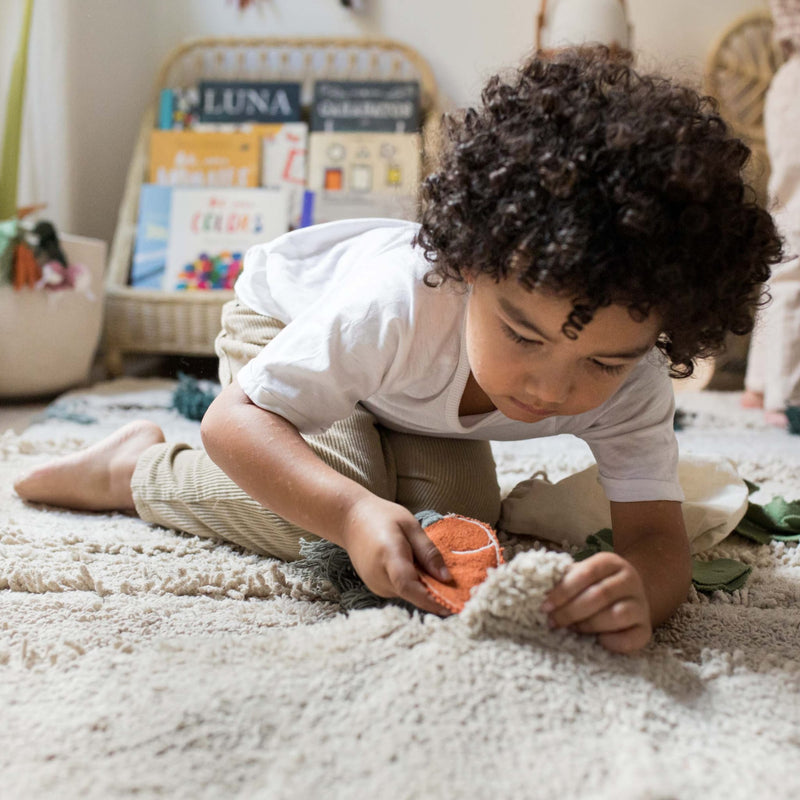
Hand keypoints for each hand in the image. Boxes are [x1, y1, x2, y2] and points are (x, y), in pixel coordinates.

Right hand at [340, 494, 452, 615]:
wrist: (350, 519)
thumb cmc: (382, 517)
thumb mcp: (410, 525)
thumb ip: (428, 552)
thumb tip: (446, 578)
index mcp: (388, 555)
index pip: (408, 585)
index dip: (430, 599)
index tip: (452, 607)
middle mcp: (379, 576)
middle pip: (412, 594)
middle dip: (436, 595)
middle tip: (461, 592)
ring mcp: (375, 584)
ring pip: (408, 595)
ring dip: (426, 590)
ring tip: (441, 577)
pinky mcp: (376, 587)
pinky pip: (401, 591)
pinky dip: (415, 586)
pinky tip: (422, 573)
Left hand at [541, 552, 651, 653]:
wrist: (626, 598)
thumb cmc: (593, 587)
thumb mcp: (580, 576)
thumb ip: (562, 579)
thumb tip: (535, 589)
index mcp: (610, 562)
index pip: (586, 573)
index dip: (563, 590)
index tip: (545, 606)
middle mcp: (630, 580)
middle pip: (600, 595)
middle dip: (571, 611)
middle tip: (553, 622)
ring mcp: (641, 605)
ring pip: (616, 615)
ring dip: (588, 625)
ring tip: (573, 629)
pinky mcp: (646, 629)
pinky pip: (631, 639)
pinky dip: (612, 642)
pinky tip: (598, 641)